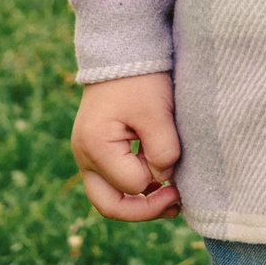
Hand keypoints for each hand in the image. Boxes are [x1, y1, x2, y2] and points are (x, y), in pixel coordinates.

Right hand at [72, 72, 181, 220]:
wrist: (123, 53)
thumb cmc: (140, 79)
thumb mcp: (157, 111)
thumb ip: (162, 148)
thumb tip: (165, 179)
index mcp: (96, 148)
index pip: (131, 186)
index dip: (159, 183)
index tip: (181, 172)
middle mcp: (84, 157)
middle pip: (109, 205)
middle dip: (144, 211)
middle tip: (177, 204)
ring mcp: (88, 155)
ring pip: (109, 197)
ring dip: (140, 202)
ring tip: (174, 198)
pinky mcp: (98, 150)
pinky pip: (113, 181)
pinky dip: (136, 186)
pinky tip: (161, 182)